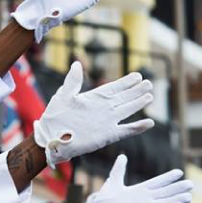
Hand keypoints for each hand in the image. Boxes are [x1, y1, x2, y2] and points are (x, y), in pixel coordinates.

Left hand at [34, 63, 153, 166]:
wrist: (51, 138)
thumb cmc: (54, 117)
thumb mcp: (63, 95)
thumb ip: (73, 81)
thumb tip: (77, 64)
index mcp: (93, 98)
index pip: (114, 88)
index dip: (126, 82)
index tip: (137, 75)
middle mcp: (103, 109)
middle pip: (124, 98)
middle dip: (136, 91)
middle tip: (149, 83)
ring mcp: (107, 122)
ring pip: (127, 111)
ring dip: (138, 104)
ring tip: (150, 96)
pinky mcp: (107, 135)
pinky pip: (126, 130)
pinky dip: (137, 127)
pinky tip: (149, 123)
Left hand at [71, 155, 192, 202]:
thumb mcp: (112, 183)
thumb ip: (119, 170)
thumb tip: (122, 156)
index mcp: (138, 192)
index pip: (156, 183)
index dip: (167, 178)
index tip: (179, 172)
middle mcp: (143, 201)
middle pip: (164, 193)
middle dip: (177, 189)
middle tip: (191, 184)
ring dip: (176, 200)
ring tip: (189, 196)